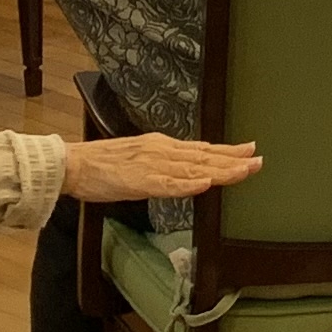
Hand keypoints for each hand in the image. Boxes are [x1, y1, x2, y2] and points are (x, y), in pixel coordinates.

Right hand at [61, 132, 263, 202]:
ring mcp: (152, 166)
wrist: (73, 164)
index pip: (201, 149)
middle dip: (233, 160)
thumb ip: (163, 166)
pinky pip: (167, 184)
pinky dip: (187, 185)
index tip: (250, 151)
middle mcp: (161, 152)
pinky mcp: (139, 181)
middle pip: (204, 157)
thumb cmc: (102, 165)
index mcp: (161, 147)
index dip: (227, 151)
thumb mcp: (140, 160)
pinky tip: (204, 184)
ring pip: (192, 169)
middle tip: (258, 161)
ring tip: (242, 171)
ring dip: (219, 170)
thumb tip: (186, 171)